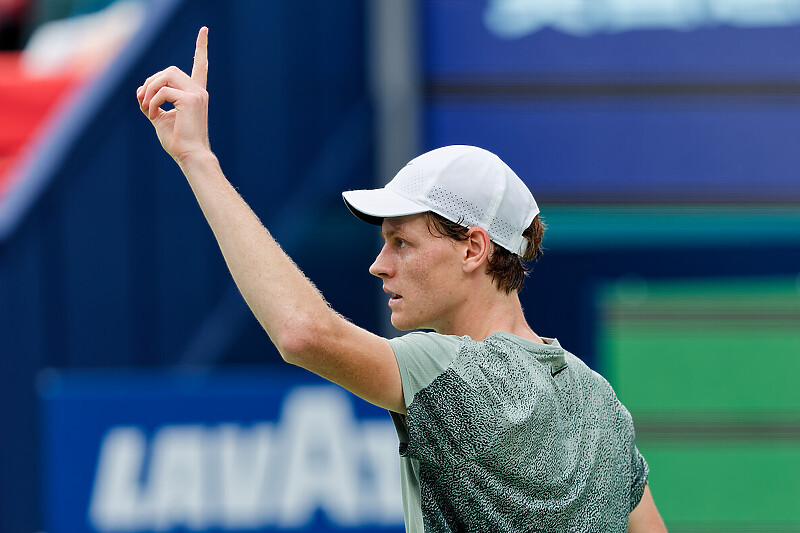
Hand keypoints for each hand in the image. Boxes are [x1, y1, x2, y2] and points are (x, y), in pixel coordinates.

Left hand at [136, 27, 210, 163]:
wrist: (190, 156)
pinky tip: (153, 115)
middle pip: (170, 70)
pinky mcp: (190, 100)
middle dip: (151, 82)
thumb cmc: (178, 142)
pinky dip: (152, 102)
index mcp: (195, 94)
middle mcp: (199, 91)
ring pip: (165, 76)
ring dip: (149, 90)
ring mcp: (196, 94)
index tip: (204, 30)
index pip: (200, 66)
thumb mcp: (160, 118)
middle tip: (144, 101)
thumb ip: (151, 101)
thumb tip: (139, 89)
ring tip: (147, 107)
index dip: (201, 47)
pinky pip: (162, 92)